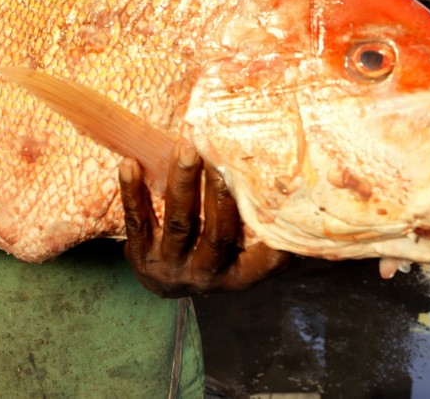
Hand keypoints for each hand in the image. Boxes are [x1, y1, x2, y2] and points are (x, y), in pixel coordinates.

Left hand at [120, 142, 289, 296]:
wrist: (162, 280)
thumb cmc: (212, 254)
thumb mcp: (241, 254)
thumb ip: (265, 233)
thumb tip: (299, 195)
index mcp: (237, 275)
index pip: (263, 260)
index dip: (272, 239)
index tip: (278, 200)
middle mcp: (205, 274)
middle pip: (217, 233)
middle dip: (220, 193)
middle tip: (221, 155)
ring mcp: (171, 266)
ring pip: (179, 221)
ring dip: (183, 182)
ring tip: (185, 148)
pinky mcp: (139, 255)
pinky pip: (136, 221)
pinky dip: (133, 192)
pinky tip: (130, 164)